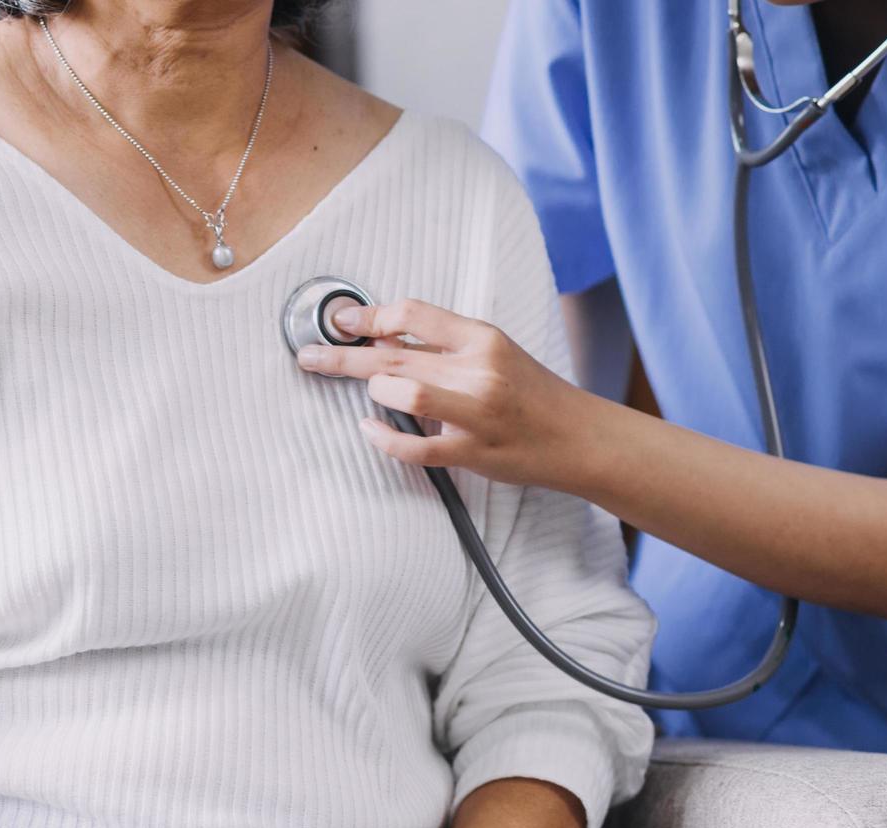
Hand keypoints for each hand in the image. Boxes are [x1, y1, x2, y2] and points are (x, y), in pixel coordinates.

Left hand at [292, 299, 600, 491]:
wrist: (576, 436)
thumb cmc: (531, 394)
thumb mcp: (494, 352)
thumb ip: (442, 345)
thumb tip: (382, 338)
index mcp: (483, 338)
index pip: (413, 314)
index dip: (368, 316)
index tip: (341, 322)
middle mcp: (479, 371)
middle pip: (395, 357)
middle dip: (343, 357)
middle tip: (310, 356)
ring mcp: (476, 414)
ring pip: (406, 395)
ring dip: (376, 394)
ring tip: (370, 395)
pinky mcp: (473, 453)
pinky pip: (415, 447)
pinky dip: (385, 439)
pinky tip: (370, 429)